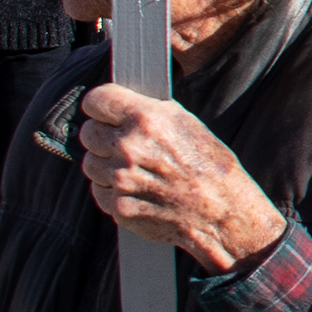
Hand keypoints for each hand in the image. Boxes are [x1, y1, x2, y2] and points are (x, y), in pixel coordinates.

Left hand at [72, 83, 289, 275]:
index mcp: (147, 119)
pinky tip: (137, 189)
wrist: (222, 211)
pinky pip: (99, 190)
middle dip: (103, 136)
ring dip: (106, 164)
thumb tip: (122, 107)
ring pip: (90, 163)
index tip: (105, 111)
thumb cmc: (210, 166)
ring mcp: (120, 179)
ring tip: (135, 169)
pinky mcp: (117, 205)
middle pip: (88, 132)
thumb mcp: (186, 123)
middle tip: (124, 144)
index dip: (101, 105)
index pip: (96, 100)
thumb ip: (149, 113)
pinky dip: (112, 190)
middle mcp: (129, 147)